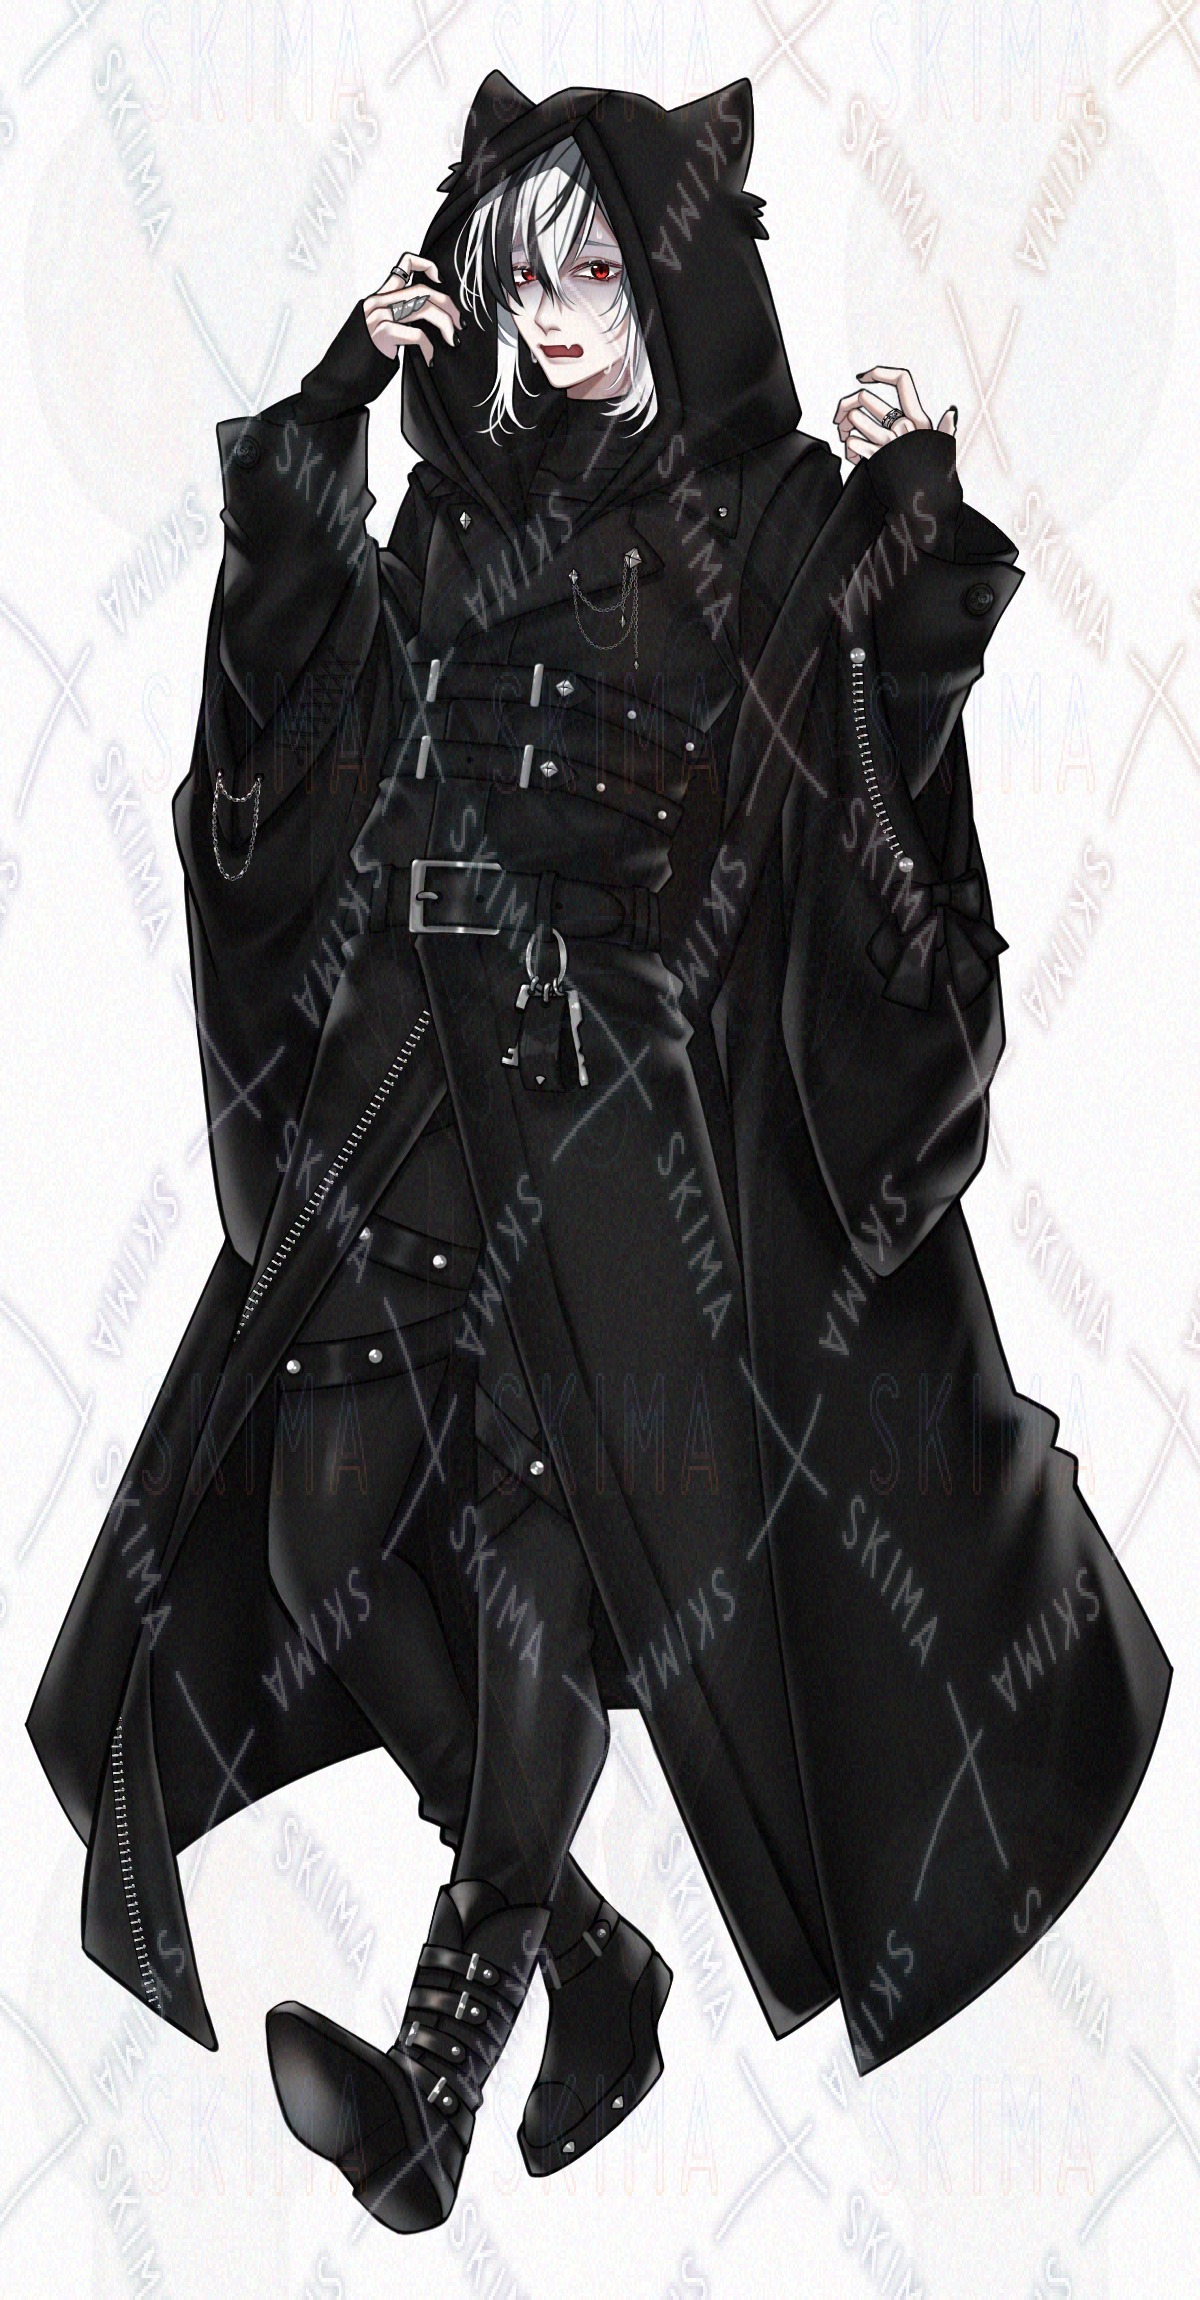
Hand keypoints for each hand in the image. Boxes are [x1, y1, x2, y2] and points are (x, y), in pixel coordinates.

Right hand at [363, 256, 461, 367]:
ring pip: (424, 308)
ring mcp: (379, 316)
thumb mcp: (381, 327)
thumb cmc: (368, 354)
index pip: (403, 265)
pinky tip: (430, 357)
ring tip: (454, 339)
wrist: (346, 373)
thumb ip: (399, 314)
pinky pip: (416, 334)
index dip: (425, 265)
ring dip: (445, 324)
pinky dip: (429, 347)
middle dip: (448, 305)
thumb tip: (427, 313)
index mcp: (380, 297)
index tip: (440, 279)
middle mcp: (379, 302)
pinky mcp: (382, 333)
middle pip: (423, 291)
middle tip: (459, 322)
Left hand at [834, 366, 957, 465]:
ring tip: (849, 439)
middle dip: (849, 406)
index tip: (862, 377)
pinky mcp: (878, 458)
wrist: (927, 505)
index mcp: (919, 418)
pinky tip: (854, 458)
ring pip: (855, 418)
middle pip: (867, 398)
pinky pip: (853, 443)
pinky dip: (848, 450)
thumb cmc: (933, 477)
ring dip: (846, 428)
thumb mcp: (942, 448)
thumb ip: (945, 429)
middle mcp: (905, 425)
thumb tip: (952, 411)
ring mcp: (891, 441)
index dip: (879, 372)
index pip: (902, 379)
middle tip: (845, 419)